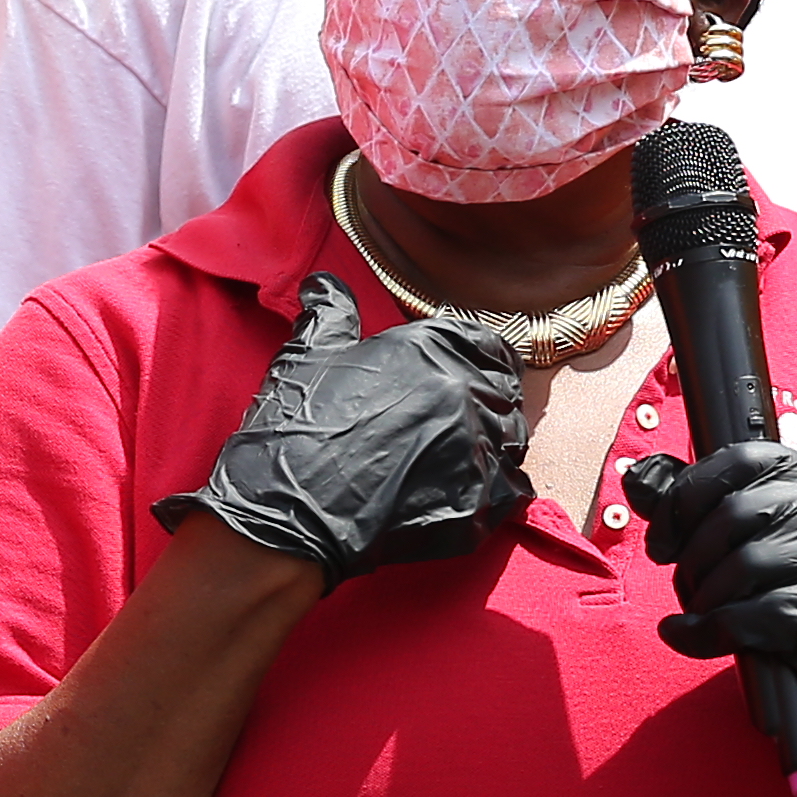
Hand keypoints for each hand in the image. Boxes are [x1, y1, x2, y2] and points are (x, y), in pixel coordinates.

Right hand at [152, 275, 526, 577]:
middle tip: (453, 427)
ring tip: (455, 462)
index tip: (467, 377)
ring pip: (512, 439)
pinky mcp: (479, 499)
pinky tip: (460, 495)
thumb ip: (330, 313)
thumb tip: (324, 284)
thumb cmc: (294, 430)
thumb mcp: (308, 356)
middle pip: (503, 391)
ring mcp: (476, 444)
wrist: (284, 512)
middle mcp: (464, 388)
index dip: (479, 360)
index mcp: (432, 346)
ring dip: (492, 447)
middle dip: (485, 404)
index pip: (487, 343)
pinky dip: (493, 493)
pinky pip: (512, 490)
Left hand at [621, 439, 796, 780]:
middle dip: (694, 555)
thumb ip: (705, 510)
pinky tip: (693, 636)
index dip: (686, 497)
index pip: (740, 460)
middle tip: (686, 586)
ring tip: (699, 613)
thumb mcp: (760, 540)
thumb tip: (637, 485)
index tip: (664, 540)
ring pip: (742, 565)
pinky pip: (748, 617)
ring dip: (703, 596)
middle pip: (736, 514)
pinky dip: (706, 631)